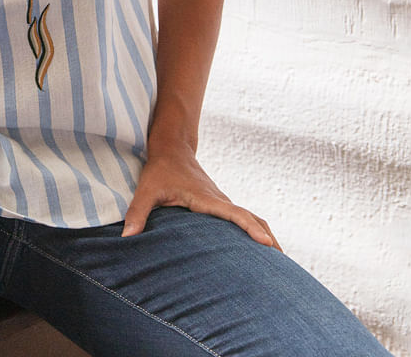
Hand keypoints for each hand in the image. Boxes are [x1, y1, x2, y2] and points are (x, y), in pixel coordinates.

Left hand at [120, 142, 281, 250]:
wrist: (171, 147)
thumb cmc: (159, 169)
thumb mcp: (146, 189)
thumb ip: (137, 212)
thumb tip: (127, 237)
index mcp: (206, 198)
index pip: (234, 214)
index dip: (250, 228)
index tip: (267, 243)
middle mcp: (219, 199)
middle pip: (252, 218)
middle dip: (268, 238)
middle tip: (284, 263)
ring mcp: (222, 201)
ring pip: (250, 217)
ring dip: (265, 235)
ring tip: (279, 262)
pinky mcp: (219, 204)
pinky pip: (243, 218)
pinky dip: (256, 230)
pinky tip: (259, 247)